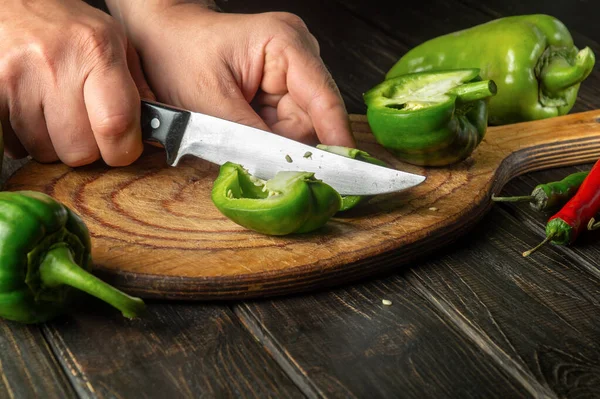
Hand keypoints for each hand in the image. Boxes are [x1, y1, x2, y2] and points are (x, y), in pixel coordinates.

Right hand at [0, 0, 153, 165]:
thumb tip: (158, 128)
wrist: (13, 3)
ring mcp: (17, 78)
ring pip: (46, 152)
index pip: (115, 125)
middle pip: (80, 150)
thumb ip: (139, 86)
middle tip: (88, 129)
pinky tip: (36, 115)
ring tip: (59, 115)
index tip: (124, 148)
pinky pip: (14, 145)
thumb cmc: (70, 27)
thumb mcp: (115, 41)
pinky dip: (27, 141)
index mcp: (96, 51)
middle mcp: (55, 64)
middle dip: (89, 150)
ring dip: (56, 145)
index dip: (123, 150)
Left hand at [110, 2, 355, 146]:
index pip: (324, 100)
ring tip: (241, 142)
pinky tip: (246, 138)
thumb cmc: (177, 54)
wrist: (159, 39)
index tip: (344, 174)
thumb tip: (283, 170)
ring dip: (276, 147)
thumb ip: (249, 138)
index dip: (336, 140)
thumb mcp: (209, 100)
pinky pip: (284, 129)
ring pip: (300, 130)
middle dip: (292, 149)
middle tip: (269, 170)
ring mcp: (291, 74)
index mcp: (286, 44)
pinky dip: (267, 142)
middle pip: (315, 120)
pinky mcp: (280, 91)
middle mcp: (297, 57)